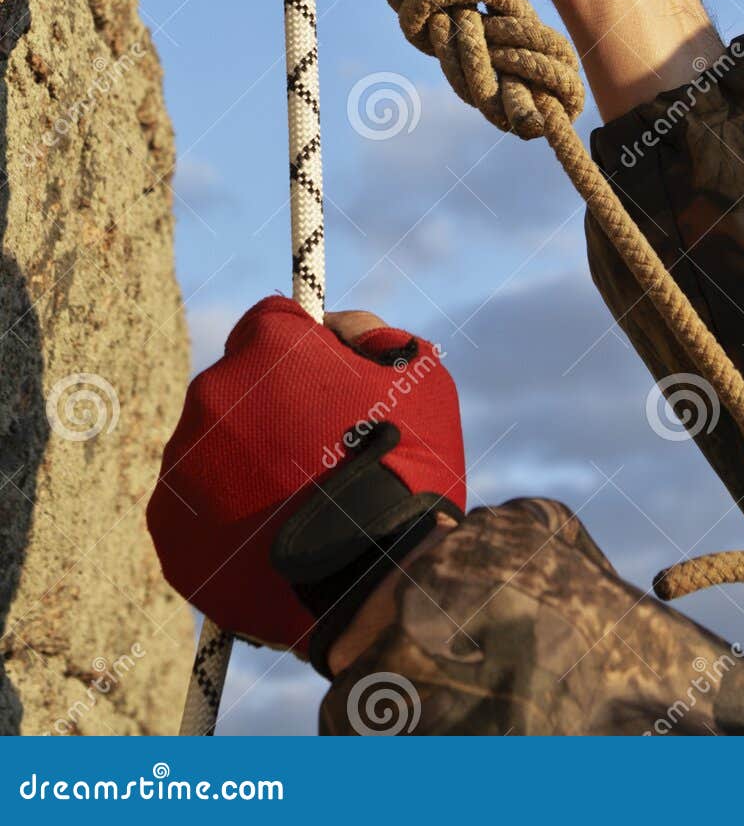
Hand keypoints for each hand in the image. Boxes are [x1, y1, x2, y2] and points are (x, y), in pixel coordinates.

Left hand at [146, 296, 463, 666]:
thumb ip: (368, 335)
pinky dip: (223, 520)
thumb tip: (332, 325)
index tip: (320, 382)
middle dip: (269, 409)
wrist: (378, 577)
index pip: (269, 324)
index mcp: (267, 345)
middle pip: (235, 387)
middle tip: (315, 453)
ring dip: (244, 465)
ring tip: (296, 504)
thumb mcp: (416, 372)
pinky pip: (194, 509)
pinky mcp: (170, 527)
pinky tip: (268, 538)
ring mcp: (184, 462)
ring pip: (212, 449)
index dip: (299, 350)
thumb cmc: (407, 465)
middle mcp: (212, 392)